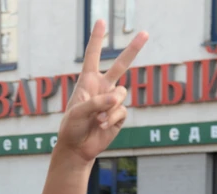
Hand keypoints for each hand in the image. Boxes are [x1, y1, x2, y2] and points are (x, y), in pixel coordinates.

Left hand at [55, 20, 147, 164]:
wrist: (77, 148)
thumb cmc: (71, 128)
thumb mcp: (77, 112)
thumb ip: (96, 102)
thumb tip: (117, 97)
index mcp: (87, 82)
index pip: (93, 57)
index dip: (97, 40)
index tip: (100, 22)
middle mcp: (102, 88)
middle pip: (121, 65)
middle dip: (133, 49)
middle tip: (145, 33)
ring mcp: (112, 101)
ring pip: (121, 94)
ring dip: (109, 107)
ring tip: (96, 119)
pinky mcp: (119, 114)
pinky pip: (122, 110)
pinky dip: (111, 118)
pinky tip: (101, 125)